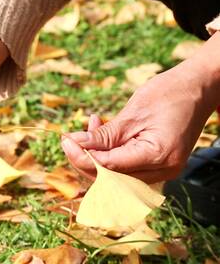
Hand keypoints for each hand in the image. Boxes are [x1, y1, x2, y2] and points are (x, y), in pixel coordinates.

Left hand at [61, 55, 219, 182]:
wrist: (199, 87)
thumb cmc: (170, 93)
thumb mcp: (132, 113)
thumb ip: (104, 134)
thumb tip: (75, 144)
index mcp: (159, 156)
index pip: (109, 168)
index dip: (82, 156)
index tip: (65, 140)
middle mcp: (163, 171)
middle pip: (110, 178)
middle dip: (85, 159)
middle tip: (69, 138)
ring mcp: (162, 171)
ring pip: (115, 175)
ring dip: (95, 155)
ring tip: (90, 126)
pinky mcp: (157, 166)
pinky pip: (125, 168)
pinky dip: (108, 154)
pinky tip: (100, 133)